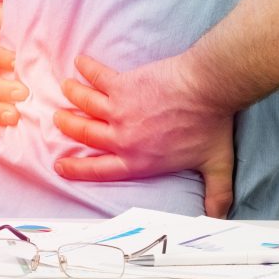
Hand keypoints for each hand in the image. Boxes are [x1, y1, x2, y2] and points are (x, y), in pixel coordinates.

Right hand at [52, 54, 235, 217]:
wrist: (207, 88)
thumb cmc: (211, 125)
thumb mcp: (216, 166)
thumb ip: (216, 194)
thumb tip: (219, 216)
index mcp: (138, 160)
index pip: (99, 170)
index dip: (77, 169)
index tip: (61, 165)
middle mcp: (123, 137)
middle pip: (85, 133)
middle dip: (68, 126)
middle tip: (58, 119)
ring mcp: (120, 108)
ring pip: (85, 103)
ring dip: (73, 96)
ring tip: (65, 89)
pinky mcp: (123, 84)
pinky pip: (98, 76)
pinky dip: (87, 68)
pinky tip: (81, 62)